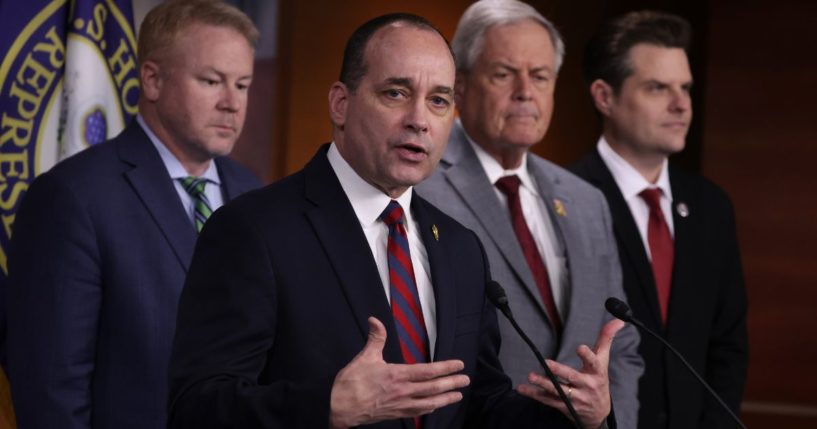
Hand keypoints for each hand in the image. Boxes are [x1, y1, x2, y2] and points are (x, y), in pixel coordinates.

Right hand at [329, 317, 469, 428]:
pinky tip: (435, 407)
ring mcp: (400, 404)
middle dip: (452, 383)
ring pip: (429, 402)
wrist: (339, 408)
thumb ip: (375, 338)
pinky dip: (429, 409)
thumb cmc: (350, 383)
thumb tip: (375, 320)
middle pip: (433, 388)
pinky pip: (417, 412)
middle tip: (465, 380)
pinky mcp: (395, 414)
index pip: (428, 371)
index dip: (446, 368)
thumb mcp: (364, 357)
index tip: (459, 365)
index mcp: (397, 375)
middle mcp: (402, 391)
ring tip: (458, 396)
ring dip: (445, 399)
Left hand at [517, 319, 624, 427]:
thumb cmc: (599, 379)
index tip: (580, 347)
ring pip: (558, 391)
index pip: (594, 363)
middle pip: (572, 377)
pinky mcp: (565, 407)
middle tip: (546, 363)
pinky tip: (522, 388)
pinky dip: (534, 395)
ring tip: (531, 376)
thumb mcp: (603, 360)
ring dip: (543, 384)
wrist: (599, 413)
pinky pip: (548, 400)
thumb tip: (619, 320)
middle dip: (559, 371)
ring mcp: (575, 398)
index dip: (587, 356)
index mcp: (597, 373)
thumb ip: (606, 339)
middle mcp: (586, 386)